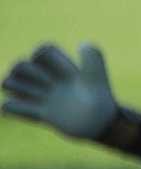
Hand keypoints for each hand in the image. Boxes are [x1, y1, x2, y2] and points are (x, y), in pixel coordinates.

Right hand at [1, 43, 119, 140]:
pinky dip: (11, 107)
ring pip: (10, 82)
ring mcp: (44, 97)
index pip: (42, 50)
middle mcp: (51, 80)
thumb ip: (92, 57)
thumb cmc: (101, 98)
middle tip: (47, 86)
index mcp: (64, 68)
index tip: (59, 70)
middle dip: (25, 72)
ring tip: (32, 97)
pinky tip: (27, 110)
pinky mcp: (42, 114)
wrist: (101, 125)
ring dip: (13, 86)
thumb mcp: (96, 76)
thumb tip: (82, 43)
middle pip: (20, 65)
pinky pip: (10, 107)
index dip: (42, 56)